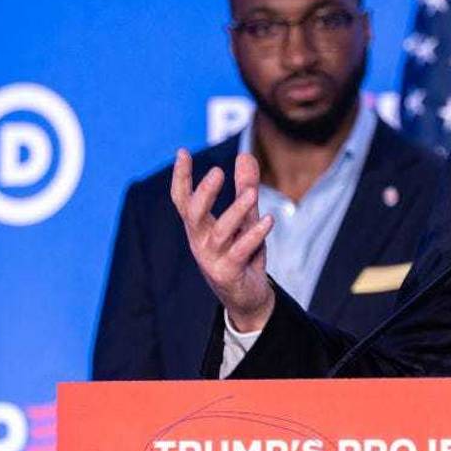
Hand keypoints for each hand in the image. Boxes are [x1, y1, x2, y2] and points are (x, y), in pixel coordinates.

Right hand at [170, 149, 274, 331]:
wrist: (247, 298)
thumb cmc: (242, 254)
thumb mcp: (245, 218)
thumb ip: (244, 188)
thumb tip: (245, 155)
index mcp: (199, 227)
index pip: (183, 200)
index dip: (181, 177)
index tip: (182, 152)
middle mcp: (200, 242)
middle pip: (194, 215)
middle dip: (204, 193)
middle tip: (217, 172)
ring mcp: (212, 259)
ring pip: (220, 232)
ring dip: (236, 211)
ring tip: (252, 193)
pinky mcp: (228, 273)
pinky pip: (240, 252)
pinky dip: (254, 235)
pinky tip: (269, 220)